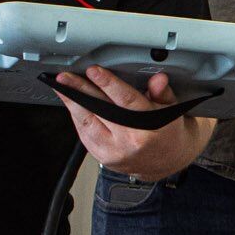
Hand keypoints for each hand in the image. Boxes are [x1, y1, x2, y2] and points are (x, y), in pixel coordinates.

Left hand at [55, 65, 197, 176]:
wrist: (167, 163)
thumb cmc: (169, 133)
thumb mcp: (172, 110)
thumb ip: (162, 93)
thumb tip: (158, 79)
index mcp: (150, 127)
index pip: (126, 100)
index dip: (108, 83)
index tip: (94, 71)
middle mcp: (130, 141)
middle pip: (100, 110)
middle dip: (80, 91)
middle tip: (66, 77)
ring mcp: (114, 152)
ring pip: (87, 123)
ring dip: (72, 104)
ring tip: (62, 88)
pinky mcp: (104, 158)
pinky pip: (85, 135)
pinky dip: (77, 118)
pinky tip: (72, 105)